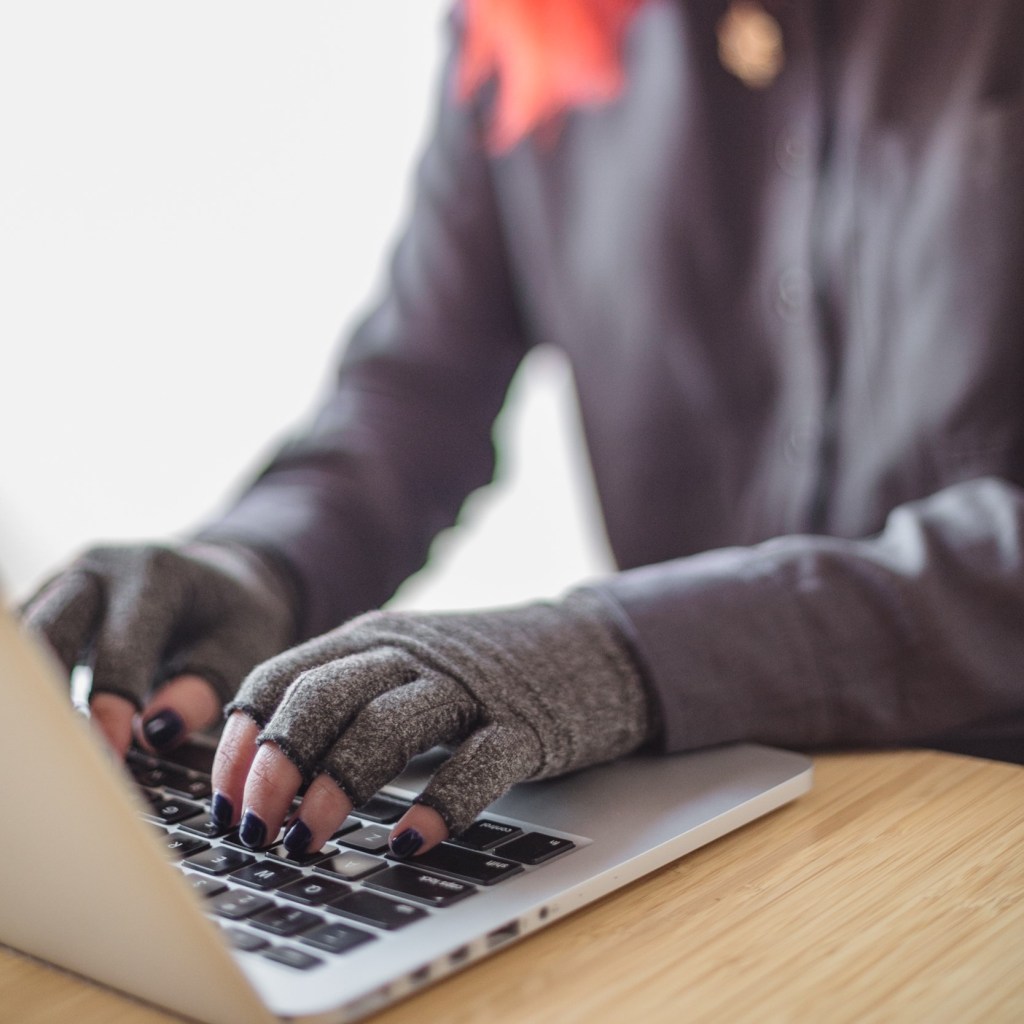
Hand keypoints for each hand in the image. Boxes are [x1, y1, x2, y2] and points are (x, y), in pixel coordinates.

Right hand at [19, 542, 296, 755]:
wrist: (220, 580)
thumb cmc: (233, 620)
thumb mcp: (240, 651)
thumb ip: (201, 693)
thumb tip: (155, 734)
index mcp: (155, 574)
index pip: (120, 650)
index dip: (110, 708)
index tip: (109, 757)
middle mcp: (100, 569)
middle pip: (48, 636)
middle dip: (52, 701)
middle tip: (64, 759)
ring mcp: (66, 581)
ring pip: (25, 643)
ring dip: (34, 696)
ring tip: (50, 748)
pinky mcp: (46, 602)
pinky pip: (24, 649)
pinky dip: (31, 688)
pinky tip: (43, 728)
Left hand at [211, 591, 652, 858]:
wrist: (591, 648)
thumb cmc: (482, 674)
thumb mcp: (405, 667)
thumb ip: (345, 698)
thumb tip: (258, 773)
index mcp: (375, 637)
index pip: (284, 674)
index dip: (244, 739)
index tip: (225, 799)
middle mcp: (414, 653)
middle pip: (324, 694)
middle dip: (277, 763)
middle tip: (256, 827)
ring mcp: (470, 688)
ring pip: (387, 725)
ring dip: (338, 786)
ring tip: (309, 840)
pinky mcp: (525, 726)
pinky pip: (477, 765)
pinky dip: (439, 805)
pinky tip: (409, 842)